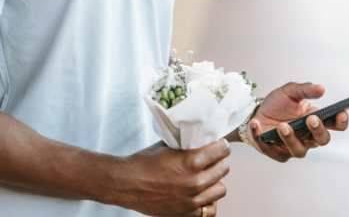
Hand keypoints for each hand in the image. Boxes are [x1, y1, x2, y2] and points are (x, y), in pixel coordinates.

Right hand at [111, 140, 228, 215]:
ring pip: (220, 189)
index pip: (222, 150)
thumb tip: (203, 139)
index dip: (221, 145)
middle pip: (224, 169)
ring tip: (207, 177)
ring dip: (215, 181)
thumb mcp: (169, 145)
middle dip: (219, 161)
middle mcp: (196, 181)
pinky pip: (209, 209)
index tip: (219, 145)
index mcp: (192, 161)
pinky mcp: (185, 213)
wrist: (125, 183)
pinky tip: (201, 194)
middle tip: (213, 159)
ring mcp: (192, 199)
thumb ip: (189, 144)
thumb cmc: (144, 162)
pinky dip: (206, 201)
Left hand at [244, 82, 348, 161]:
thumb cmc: (277, 105)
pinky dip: (262, 137)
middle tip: (311, 119)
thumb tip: (321, 89)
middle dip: (318, 130)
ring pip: (299, 150)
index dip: (341, 121)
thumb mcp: (290, 91)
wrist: (256, 113)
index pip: (336, 125)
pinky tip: (257, 125)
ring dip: (291, 138)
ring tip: (282, 125)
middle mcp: (309, 137)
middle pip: (322, 140)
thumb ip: (305, 90)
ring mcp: (294, 147)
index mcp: (316, 120)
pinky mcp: (277, 154)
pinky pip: (272, 150)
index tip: (340, 113)